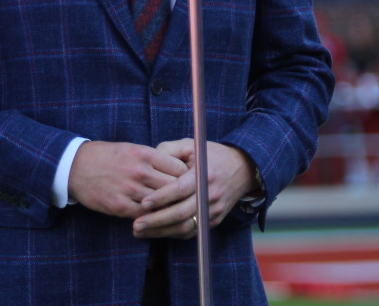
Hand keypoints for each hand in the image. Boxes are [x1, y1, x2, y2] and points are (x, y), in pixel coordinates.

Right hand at [67, 141, 188, 218]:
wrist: (75, 166)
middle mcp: (139, 171)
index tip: (191, 183)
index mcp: (144, 153)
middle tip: (189, 201)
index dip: (188, 177)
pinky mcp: (119, 206)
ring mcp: (129, 190)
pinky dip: (152, 218)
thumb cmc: (107, 156)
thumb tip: (180, 169)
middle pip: (174, 187)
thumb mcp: (132, 149)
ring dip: (169, 209)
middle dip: (182, 195)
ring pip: (161, 204)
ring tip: (176, 212)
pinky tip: (157, 218)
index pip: (179, 168)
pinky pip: (144, 215)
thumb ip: (155, 159)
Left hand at [131, 139, 257, 239]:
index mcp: (203, 174)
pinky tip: (156, 233)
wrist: (242, 168)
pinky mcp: (214, 220)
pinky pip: (192, 231)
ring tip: (140, 232)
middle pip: (181, 213)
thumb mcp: (191, 145)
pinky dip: (173, 234)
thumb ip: (168, 149)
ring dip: (162, 232)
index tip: (143, 203)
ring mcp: (213, 210)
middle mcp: (210, 195)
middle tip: (136, 225)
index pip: (180, 189)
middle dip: (156, 221)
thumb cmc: (210, 155)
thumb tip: (149, 159)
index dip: (161, 198)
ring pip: (186, 227)